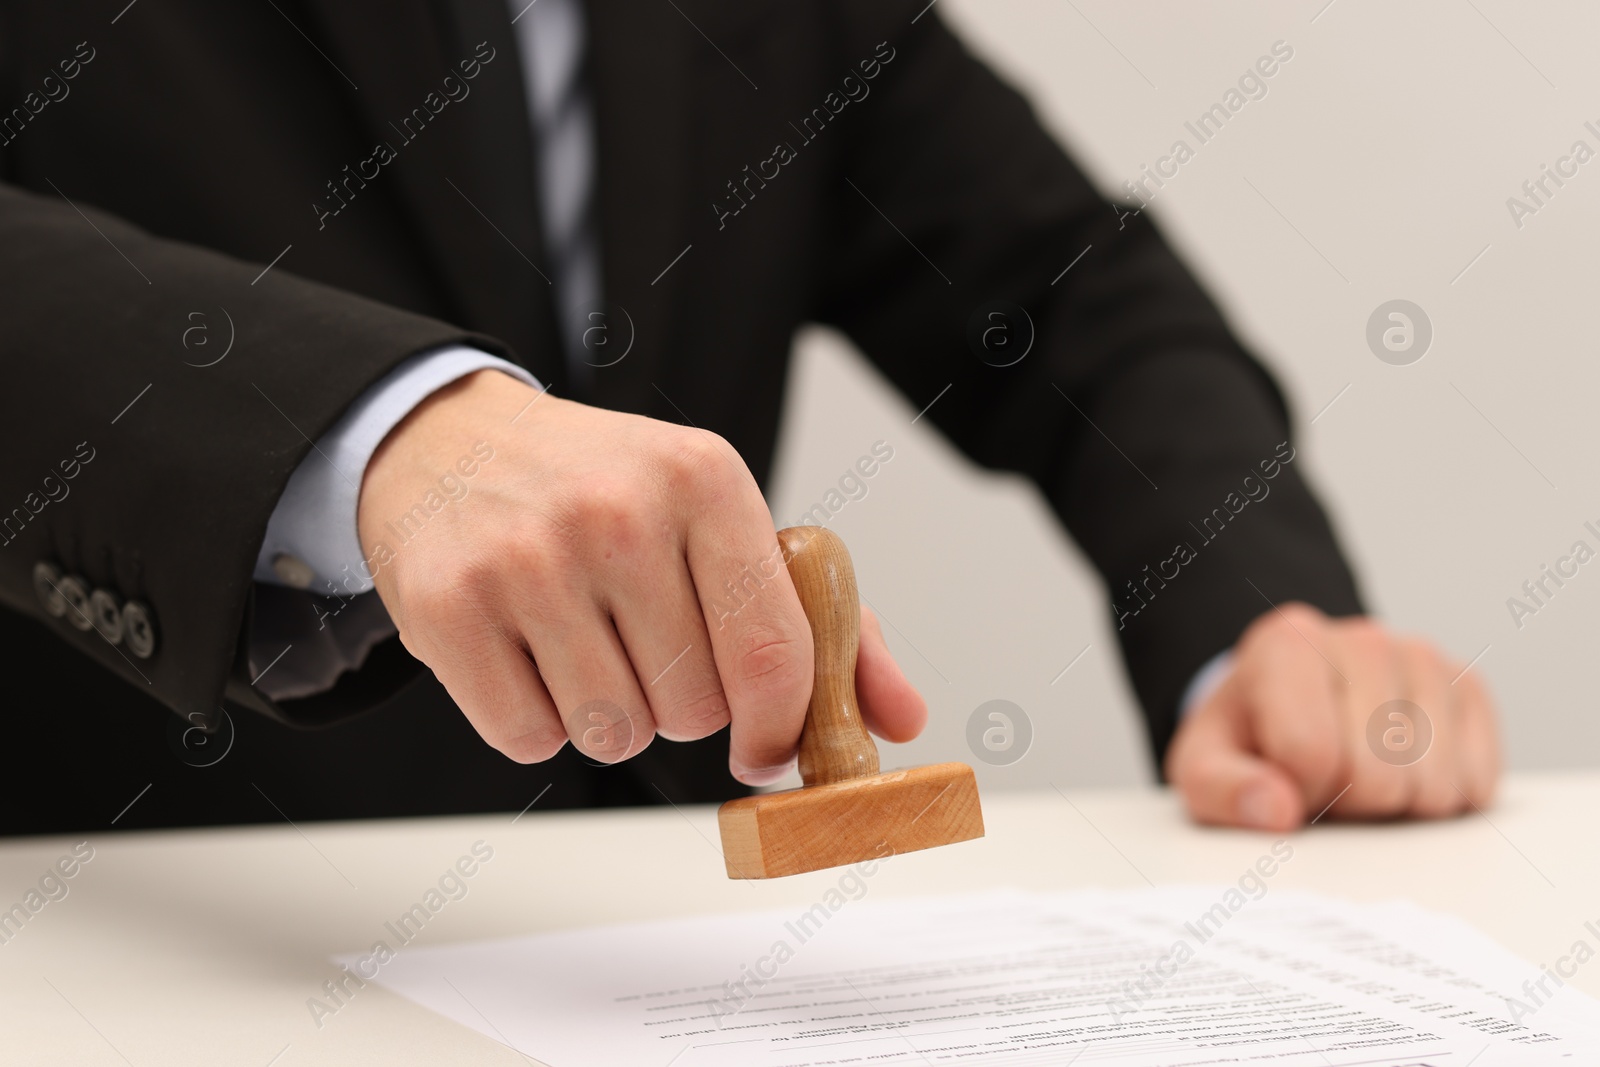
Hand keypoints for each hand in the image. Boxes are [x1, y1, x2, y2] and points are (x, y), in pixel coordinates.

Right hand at [357, 370, 926, 782]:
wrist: (450, 440)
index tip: (765, 745)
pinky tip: (528, 652)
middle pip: (694, 709)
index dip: (779, 727)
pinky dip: (536, 721)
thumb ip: (824, 622)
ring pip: (613, 732)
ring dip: (610, 715)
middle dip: (681, 703)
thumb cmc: (603, 489)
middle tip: (645, 643)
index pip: (774, 653)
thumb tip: (899, 719)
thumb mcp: (720, 520)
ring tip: (584, 642)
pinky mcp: (448, 607)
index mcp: (705, 479)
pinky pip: (528, 737)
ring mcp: (526, 558)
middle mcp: (617, 512)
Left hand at [1164, 603, 1499, 829]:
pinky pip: (1478, 783)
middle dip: (1347, 802)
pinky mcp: (1468, 688)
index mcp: (1285, 644)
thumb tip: (1276, 809)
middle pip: (1380, 777)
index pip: (1312, 752)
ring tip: (1358, 773)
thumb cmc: (1247, 740)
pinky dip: (1441, 797)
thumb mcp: (1203, 768)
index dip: (1295, 791)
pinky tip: (1402, 770)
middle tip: (1323, 780)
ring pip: (1435, 786)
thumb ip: (1222, 790)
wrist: (1288, 706)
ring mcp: (1421, 658)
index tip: (1279, 777)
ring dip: (1395, 804)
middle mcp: (1360, 638)